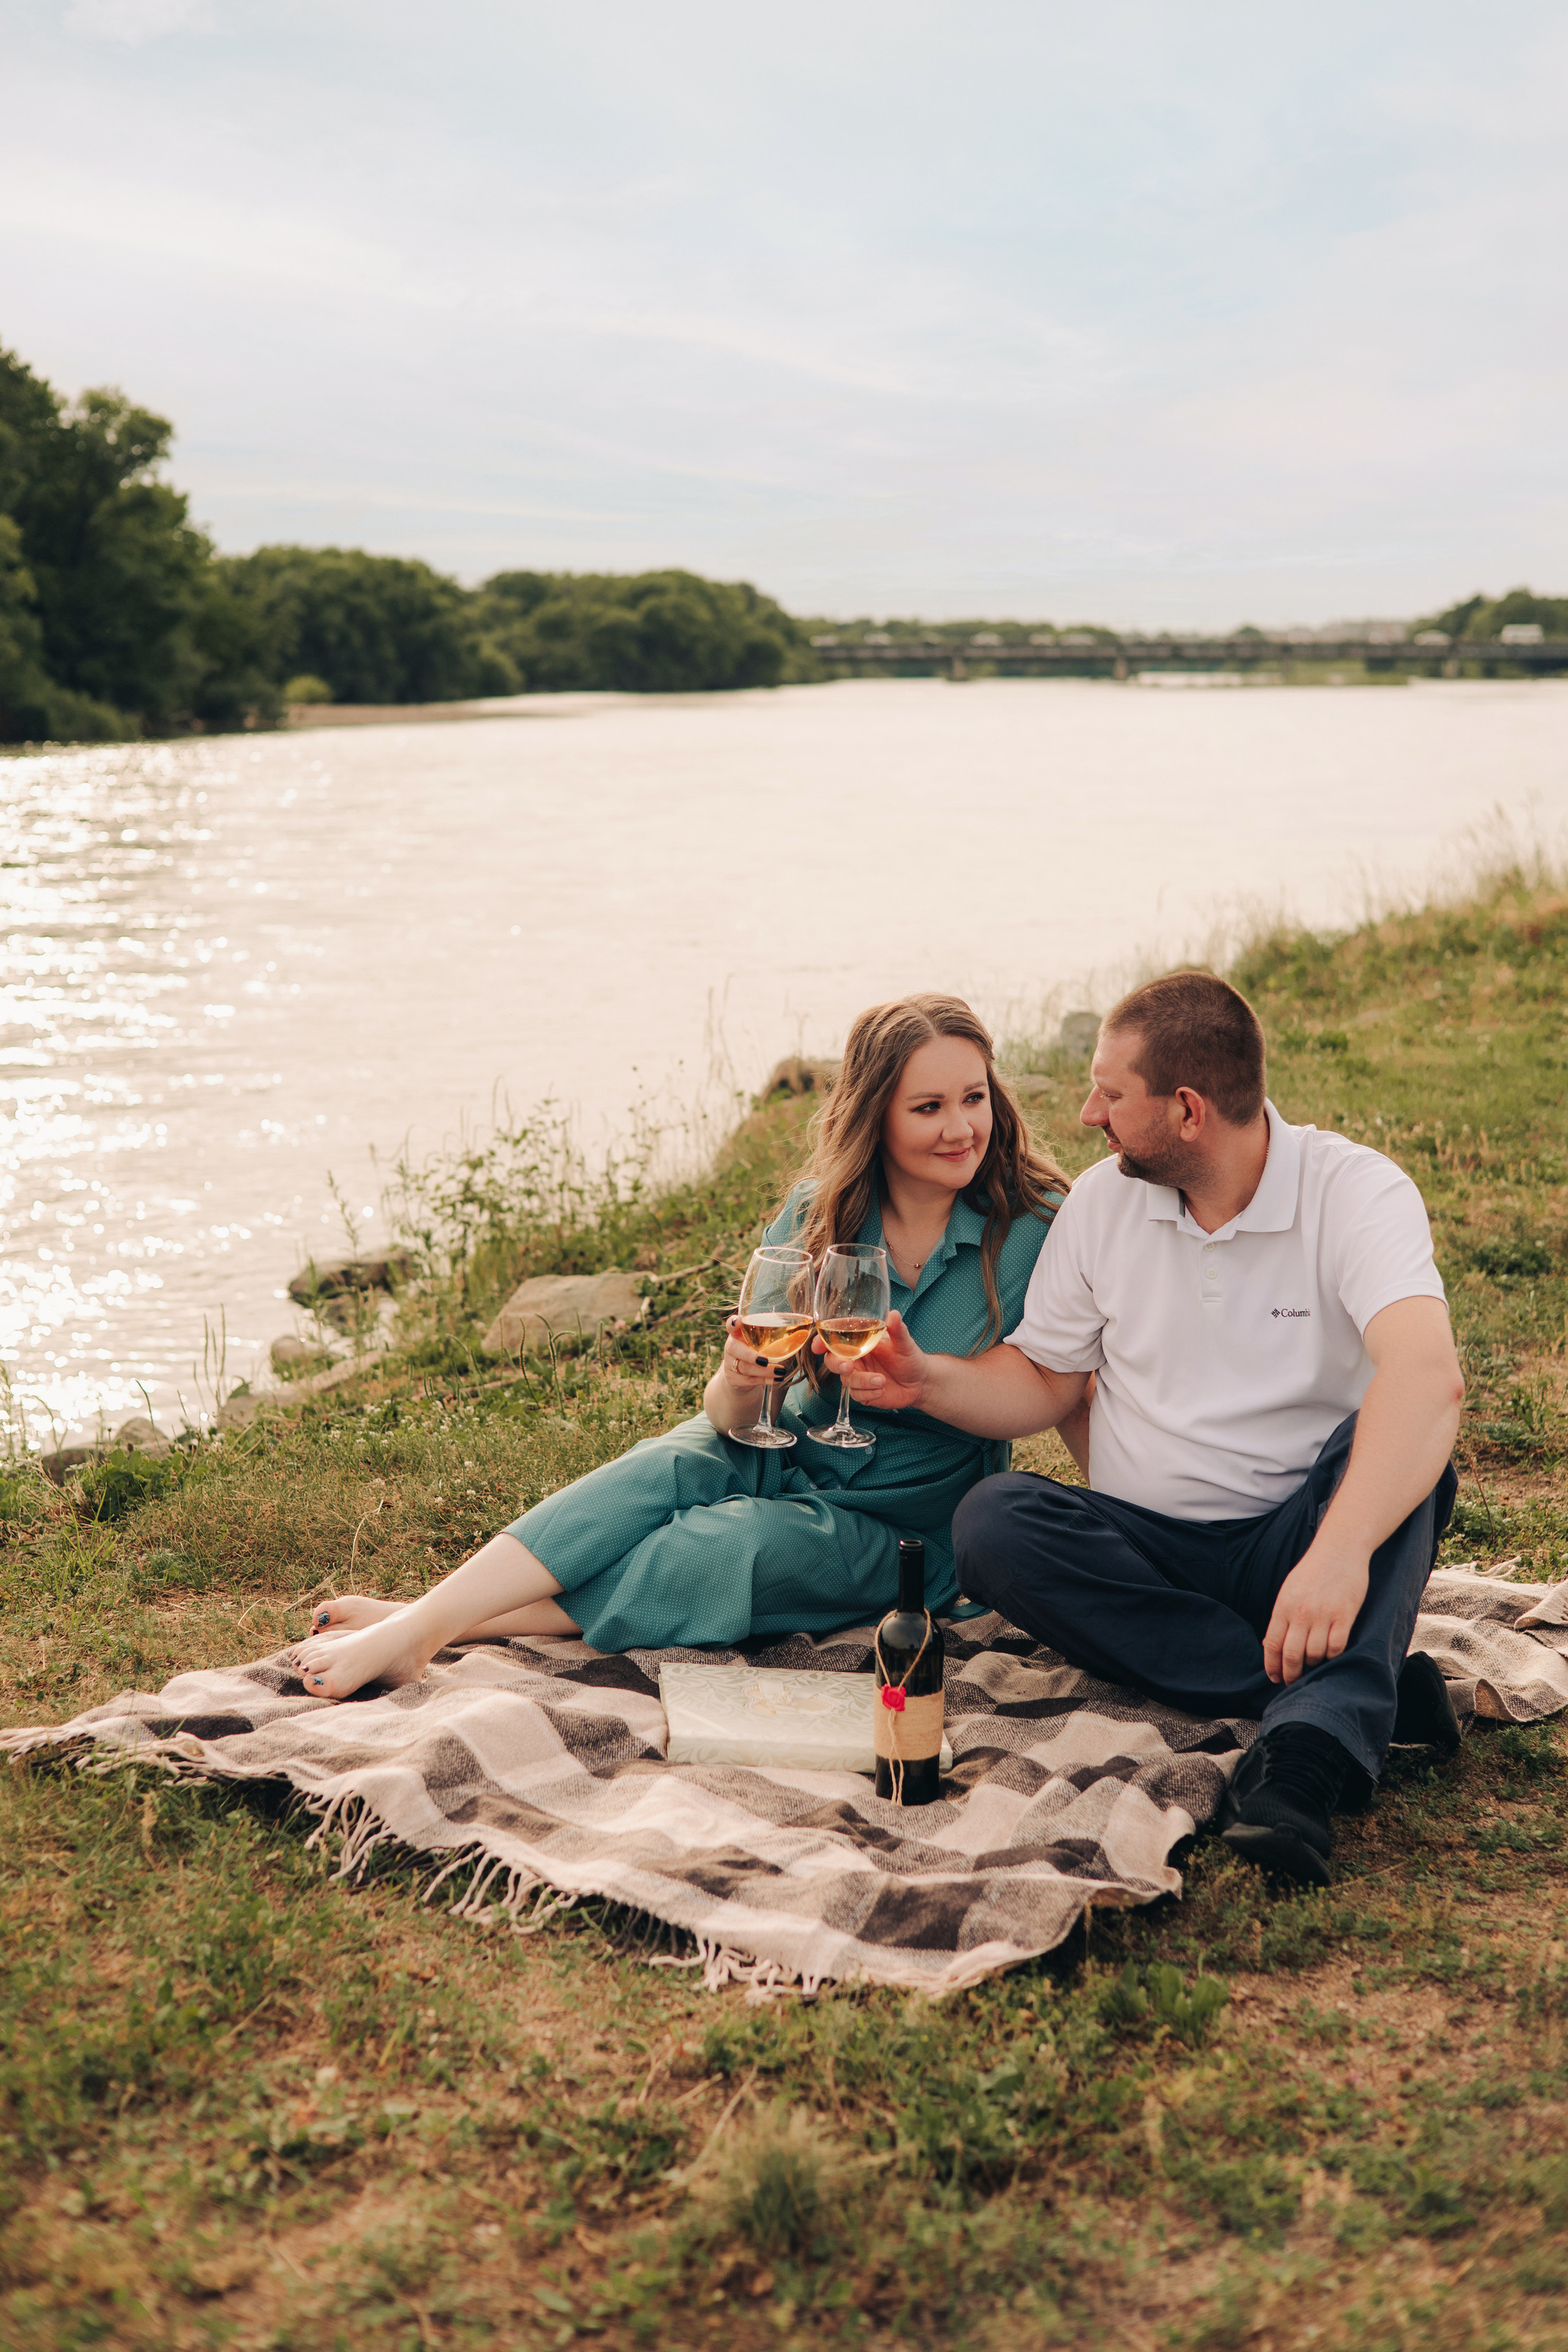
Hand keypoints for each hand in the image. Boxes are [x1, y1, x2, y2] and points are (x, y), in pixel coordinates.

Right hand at [721, 1317, 796, 1393]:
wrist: (740, 1376)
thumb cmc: (755, 1353)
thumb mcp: (759, 1344)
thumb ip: (772, 1338)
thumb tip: (803, 1334)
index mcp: (737, 1334)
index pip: (731, 1325)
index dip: (733, 1323)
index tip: (737, 1321)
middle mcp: (731, 1347)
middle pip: (735, 1349)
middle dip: (751, 1355)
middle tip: (765, 1360)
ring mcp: (729, 1364)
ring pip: (745, 1367)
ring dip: (764, 1371)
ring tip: (781, 1371)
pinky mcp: (732, 1378)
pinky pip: (749, 1380)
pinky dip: (764, 1380)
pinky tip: (777, 1379)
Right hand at [813, 1309, 928, 1411]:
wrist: (920, 1382)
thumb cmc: (910, 1357)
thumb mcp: (905, 1342)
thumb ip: (897, 1329)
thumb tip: (894, 1314)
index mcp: (859, 1342)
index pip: (834, 1339)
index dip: (822, 1341)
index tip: (818, 1345)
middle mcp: (855, 1358)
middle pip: (832, 1361)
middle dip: (837, 1364)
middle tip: (849, 1366)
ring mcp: (858, 1376)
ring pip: (845, 1380)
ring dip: (861, 1381)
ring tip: (881, 1380)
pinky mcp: (863, 1393)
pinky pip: (856, 1395)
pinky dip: (869, 1392)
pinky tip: (882, 1389)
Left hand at [1262, 1540, 1369, 1683]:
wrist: (1339, 1549)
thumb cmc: (1313, 1570)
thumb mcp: (1289, 1590)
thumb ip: (1282, 1616)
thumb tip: (1272, 1645)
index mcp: (1284, 1606)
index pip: (1272, 1644)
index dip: (1272, 1666)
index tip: (1275, 1678)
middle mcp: (1301, 1613)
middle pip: (1292, 1655)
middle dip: (1290, 1673)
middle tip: (1293, 1681)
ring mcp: (1323, 1615)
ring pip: (1314, 1654)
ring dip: (1313, 1664)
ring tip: (1313, 1663)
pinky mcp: (1344, 1616)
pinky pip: (1336, 1647)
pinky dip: (1332, 1655)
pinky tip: (1330, 1652)